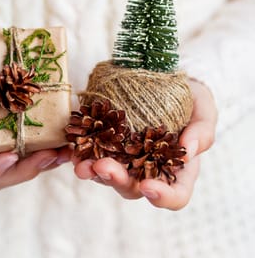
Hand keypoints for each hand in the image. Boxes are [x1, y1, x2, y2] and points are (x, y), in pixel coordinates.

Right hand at [0, 14, 70, 189]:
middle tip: (50, 155)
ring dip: (45, 162)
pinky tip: (69, 136)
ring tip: (66, 150)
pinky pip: (36, 141)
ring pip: (21, 162)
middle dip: (25, 170)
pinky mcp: (20, 118)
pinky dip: (53, 143)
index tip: (10, 156)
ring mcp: (1, 130)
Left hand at [73, 79, 216, 209]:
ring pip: (107, 174)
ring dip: (92, 171)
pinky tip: (73, 148)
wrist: (163, 79)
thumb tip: (189, 152)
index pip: (174, 195)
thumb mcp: (204, 108)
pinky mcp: (107, 142)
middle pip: (132, 187)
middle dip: (116, 180)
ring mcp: (124, 157)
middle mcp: (148, 168)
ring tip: (80, 163)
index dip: (162, 197)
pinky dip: (81, 153)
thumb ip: (202, 131)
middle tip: (103, 167)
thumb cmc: (189, 97)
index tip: (148, 187)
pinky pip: (92, 152)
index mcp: (176, 168)